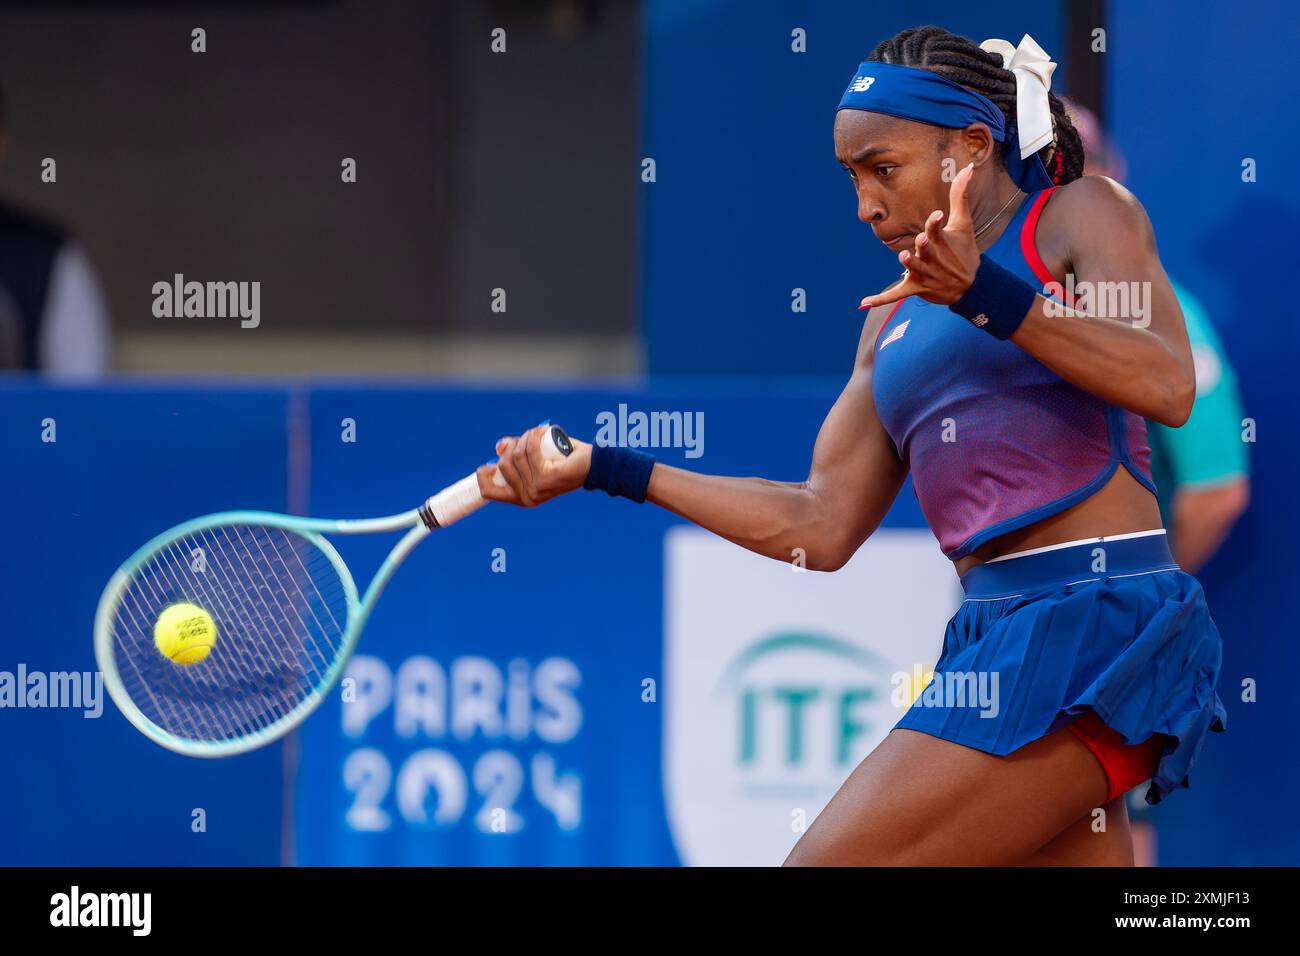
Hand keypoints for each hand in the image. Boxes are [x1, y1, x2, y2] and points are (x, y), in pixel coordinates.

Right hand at [477, 424, 592, 506]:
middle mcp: (527, 498)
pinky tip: (541, 430)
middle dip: (511, 446)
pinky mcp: (546, 478)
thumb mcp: (534, 460)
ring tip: (537, 433)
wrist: (591, 467)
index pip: (488, 491)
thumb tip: (499, 447)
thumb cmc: (562, 463)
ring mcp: (536, 489)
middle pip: (503, 465)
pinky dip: (534, 435)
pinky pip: (530, 450)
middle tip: (526, 437)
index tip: (489, 462)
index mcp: (521, 499)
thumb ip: (516, 455)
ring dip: (525, 437)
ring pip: (517, 455)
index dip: (483, 474)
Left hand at [859, 162, 980, 309]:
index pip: (939, 231)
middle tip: (921, 240)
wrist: (972, 285)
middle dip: (925, 247)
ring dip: (910, 265)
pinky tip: (863, 302)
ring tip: (904, 256)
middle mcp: (934, 259)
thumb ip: (961, 195)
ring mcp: (925, 275)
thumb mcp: (964, 224)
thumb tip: (968, 168)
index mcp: (944, 243)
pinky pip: (896, 295)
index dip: (936, 224)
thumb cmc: (965, 251)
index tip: (936, 215)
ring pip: (914, 270)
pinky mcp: (915, 288)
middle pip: (927, 251)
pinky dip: (881, 299)